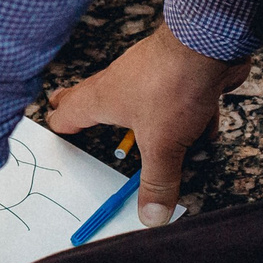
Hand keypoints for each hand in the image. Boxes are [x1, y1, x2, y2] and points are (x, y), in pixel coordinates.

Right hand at [44, 24, 247, 222]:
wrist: (209, 45)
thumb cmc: (172, 85)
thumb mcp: (163, 146)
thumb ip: (157, 183)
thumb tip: (151, 218)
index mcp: (101, 99)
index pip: (66, 113)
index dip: (59, 126)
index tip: (54, 134)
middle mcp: (118, 84)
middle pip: (89, 97)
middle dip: (80, 108)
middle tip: (66, 113)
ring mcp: (147, 76)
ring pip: (133, 98)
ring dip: (139, 119)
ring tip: (146, 139)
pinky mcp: (176, 74)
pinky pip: (174, 100)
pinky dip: (184, 117)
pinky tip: (203, 132)